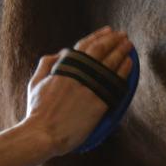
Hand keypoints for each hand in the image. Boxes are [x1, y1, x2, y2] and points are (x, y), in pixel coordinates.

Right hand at [25, 26, 134, 155]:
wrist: (44, 133)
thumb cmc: (37, 110)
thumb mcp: (36, 82)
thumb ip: (46, 64)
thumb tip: (61, 52)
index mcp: (63, 67)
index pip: (84, 46)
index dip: (98, 37)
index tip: (108, 31)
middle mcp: (78, 74)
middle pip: (99, 51)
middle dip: (113, 40)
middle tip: (123, 35)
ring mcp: (89, 87)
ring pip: (109, 63)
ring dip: (121, 51)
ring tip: (128, 45)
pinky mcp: (98, 103)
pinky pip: (114, 82)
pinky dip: (123, 70)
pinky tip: (129, 63)